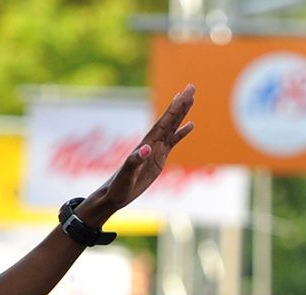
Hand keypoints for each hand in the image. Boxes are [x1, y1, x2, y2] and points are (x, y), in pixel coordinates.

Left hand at [83, 86, 195, 222]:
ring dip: (182, 113)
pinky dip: (181, 133)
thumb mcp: (127, 173)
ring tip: (191, 98)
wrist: (115, 195)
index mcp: (146, 143)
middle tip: (191, 87)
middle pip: (170, 119)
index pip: (164, 122)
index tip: (184, 93)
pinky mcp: (159, 158)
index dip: (174, 108)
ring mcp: (156, 150)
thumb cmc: (118, 185)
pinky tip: (190, 125)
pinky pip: (173, 142)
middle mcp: (152, 143)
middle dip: (181, 103)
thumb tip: (148, 148)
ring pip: (172, 127)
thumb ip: (136, 160)